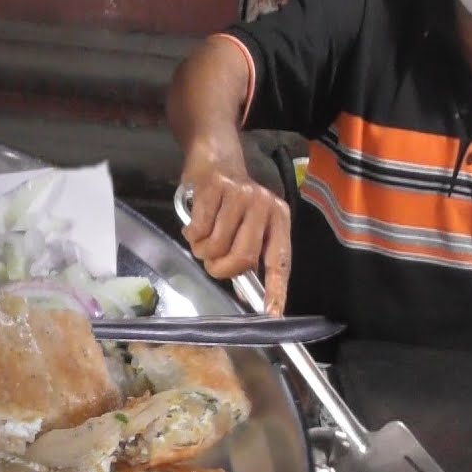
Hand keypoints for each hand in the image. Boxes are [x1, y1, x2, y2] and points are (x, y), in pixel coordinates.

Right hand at [181, 168, 291, 314]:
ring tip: (202, 240)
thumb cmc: (232, 200)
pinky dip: (191, 234)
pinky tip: (194, 225)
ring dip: (203, 251)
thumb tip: (247, 295)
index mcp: (279, 218)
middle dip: (222, 269)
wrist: (216, 157)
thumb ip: (251, 253)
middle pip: (244, 257)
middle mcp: (264, 205)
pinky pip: (199, 229)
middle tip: (212, 264)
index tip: (272, 313)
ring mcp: (240, 195)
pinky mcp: (215, 187)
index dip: (276, 289)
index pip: (279, 260)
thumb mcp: (250, 223)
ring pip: (217, 245)